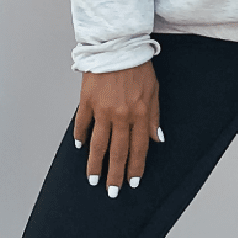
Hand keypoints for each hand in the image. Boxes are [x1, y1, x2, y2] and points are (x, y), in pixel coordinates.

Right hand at [74, 62, 161, 196]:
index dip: (135, 168)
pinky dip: (81, 136)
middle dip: (115, 175)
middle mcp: (121, 115)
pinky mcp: (87, 101)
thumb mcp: (154, 91)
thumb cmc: (138, 66)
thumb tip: (157, 140)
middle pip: (117, 152)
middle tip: (111, 192)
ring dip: (95, 164)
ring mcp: (102, 109)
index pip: (138, 149)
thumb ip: (154, 117)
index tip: (132, 183)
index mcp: (139, 114)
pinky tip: (80, 147)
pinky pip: (83, 124)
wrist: (118, 45)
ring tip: (93, 179)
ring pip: (98, 144)